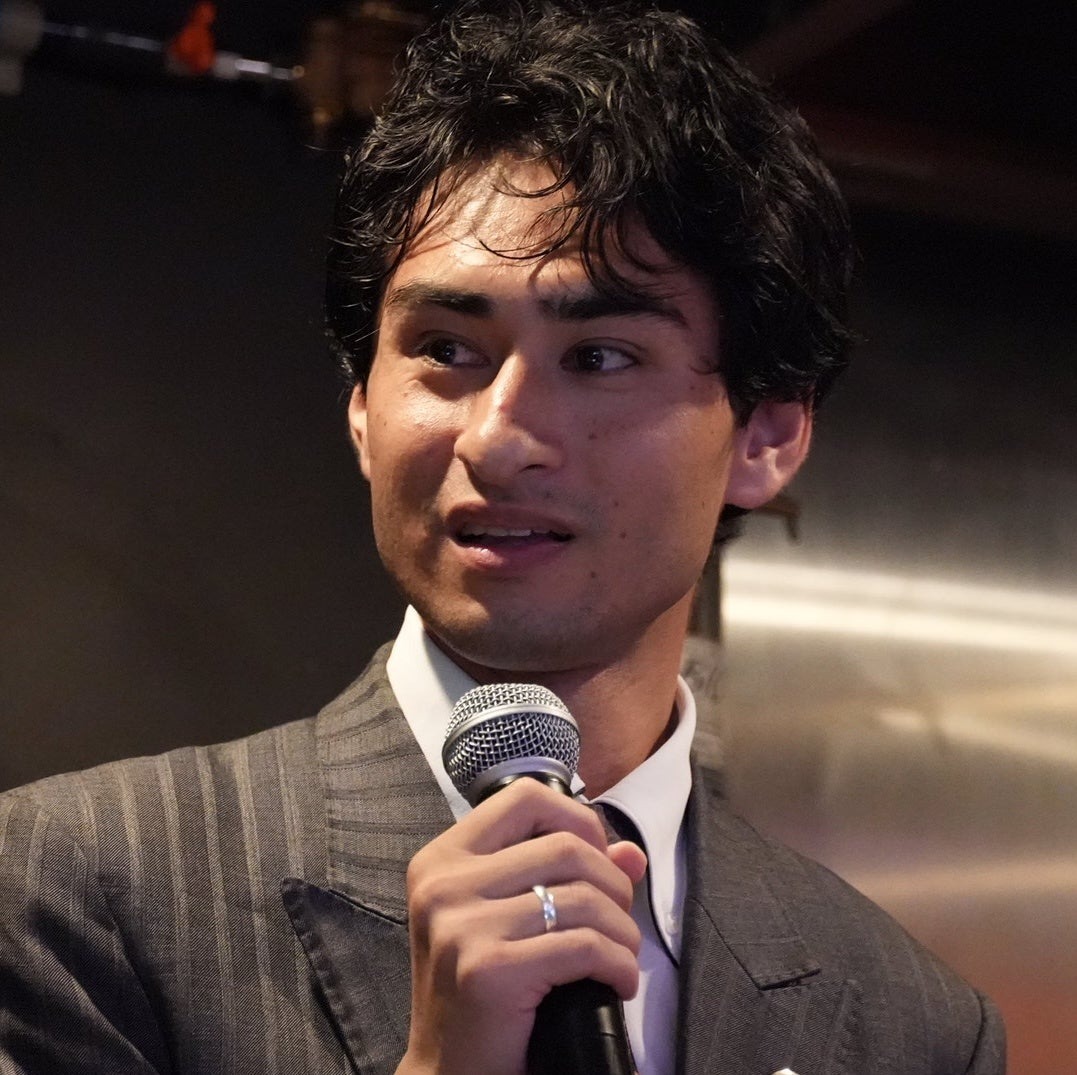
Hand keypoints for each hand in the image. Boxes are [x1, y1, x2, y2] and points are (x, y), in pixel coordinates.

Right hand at [395, 778, 646, 1074]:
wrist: (448, 1074)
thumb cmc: (480, 992)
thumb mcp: (510, 920)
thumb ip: (565, 875)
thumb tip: (631, 854)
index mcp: (443, 859)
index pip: (524, 798)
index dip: (576, 819)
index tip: (596, 858)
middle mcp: (445, 884)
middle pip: (564, 846)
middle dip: (612, 883)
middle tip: (618, 919)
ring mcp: (462, 926)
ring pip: (582, 897)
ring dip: (622, 929)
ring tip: (623, 955)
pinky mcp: (489, 971)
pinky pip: (585, 946)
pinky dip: (619, 965)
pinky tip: (618, 982)